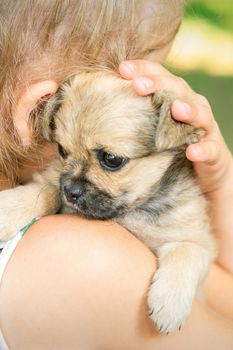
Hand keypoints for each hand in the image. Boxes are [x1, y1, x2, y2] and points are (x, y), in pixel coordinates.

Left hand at [119, 60, 232, 197]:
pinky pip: (209, 150)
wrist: (207, 166)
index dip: (144, 70)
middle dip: (159, 85)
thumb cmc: (176, 140)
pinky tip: (192, 152)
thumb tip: (107, 104)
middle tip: (138, 85)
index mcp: (177, 97)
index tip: (122, 69)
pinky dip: (202, 150)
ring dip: (188, 110)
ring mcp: (205, 128)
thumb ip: (142, 111)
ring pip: (200, 114)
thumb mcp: (157, 123)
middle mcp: (193, 106)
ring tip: (175, 109)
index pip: (161, 76)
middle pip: (178, 90)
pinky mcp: (213, 151)